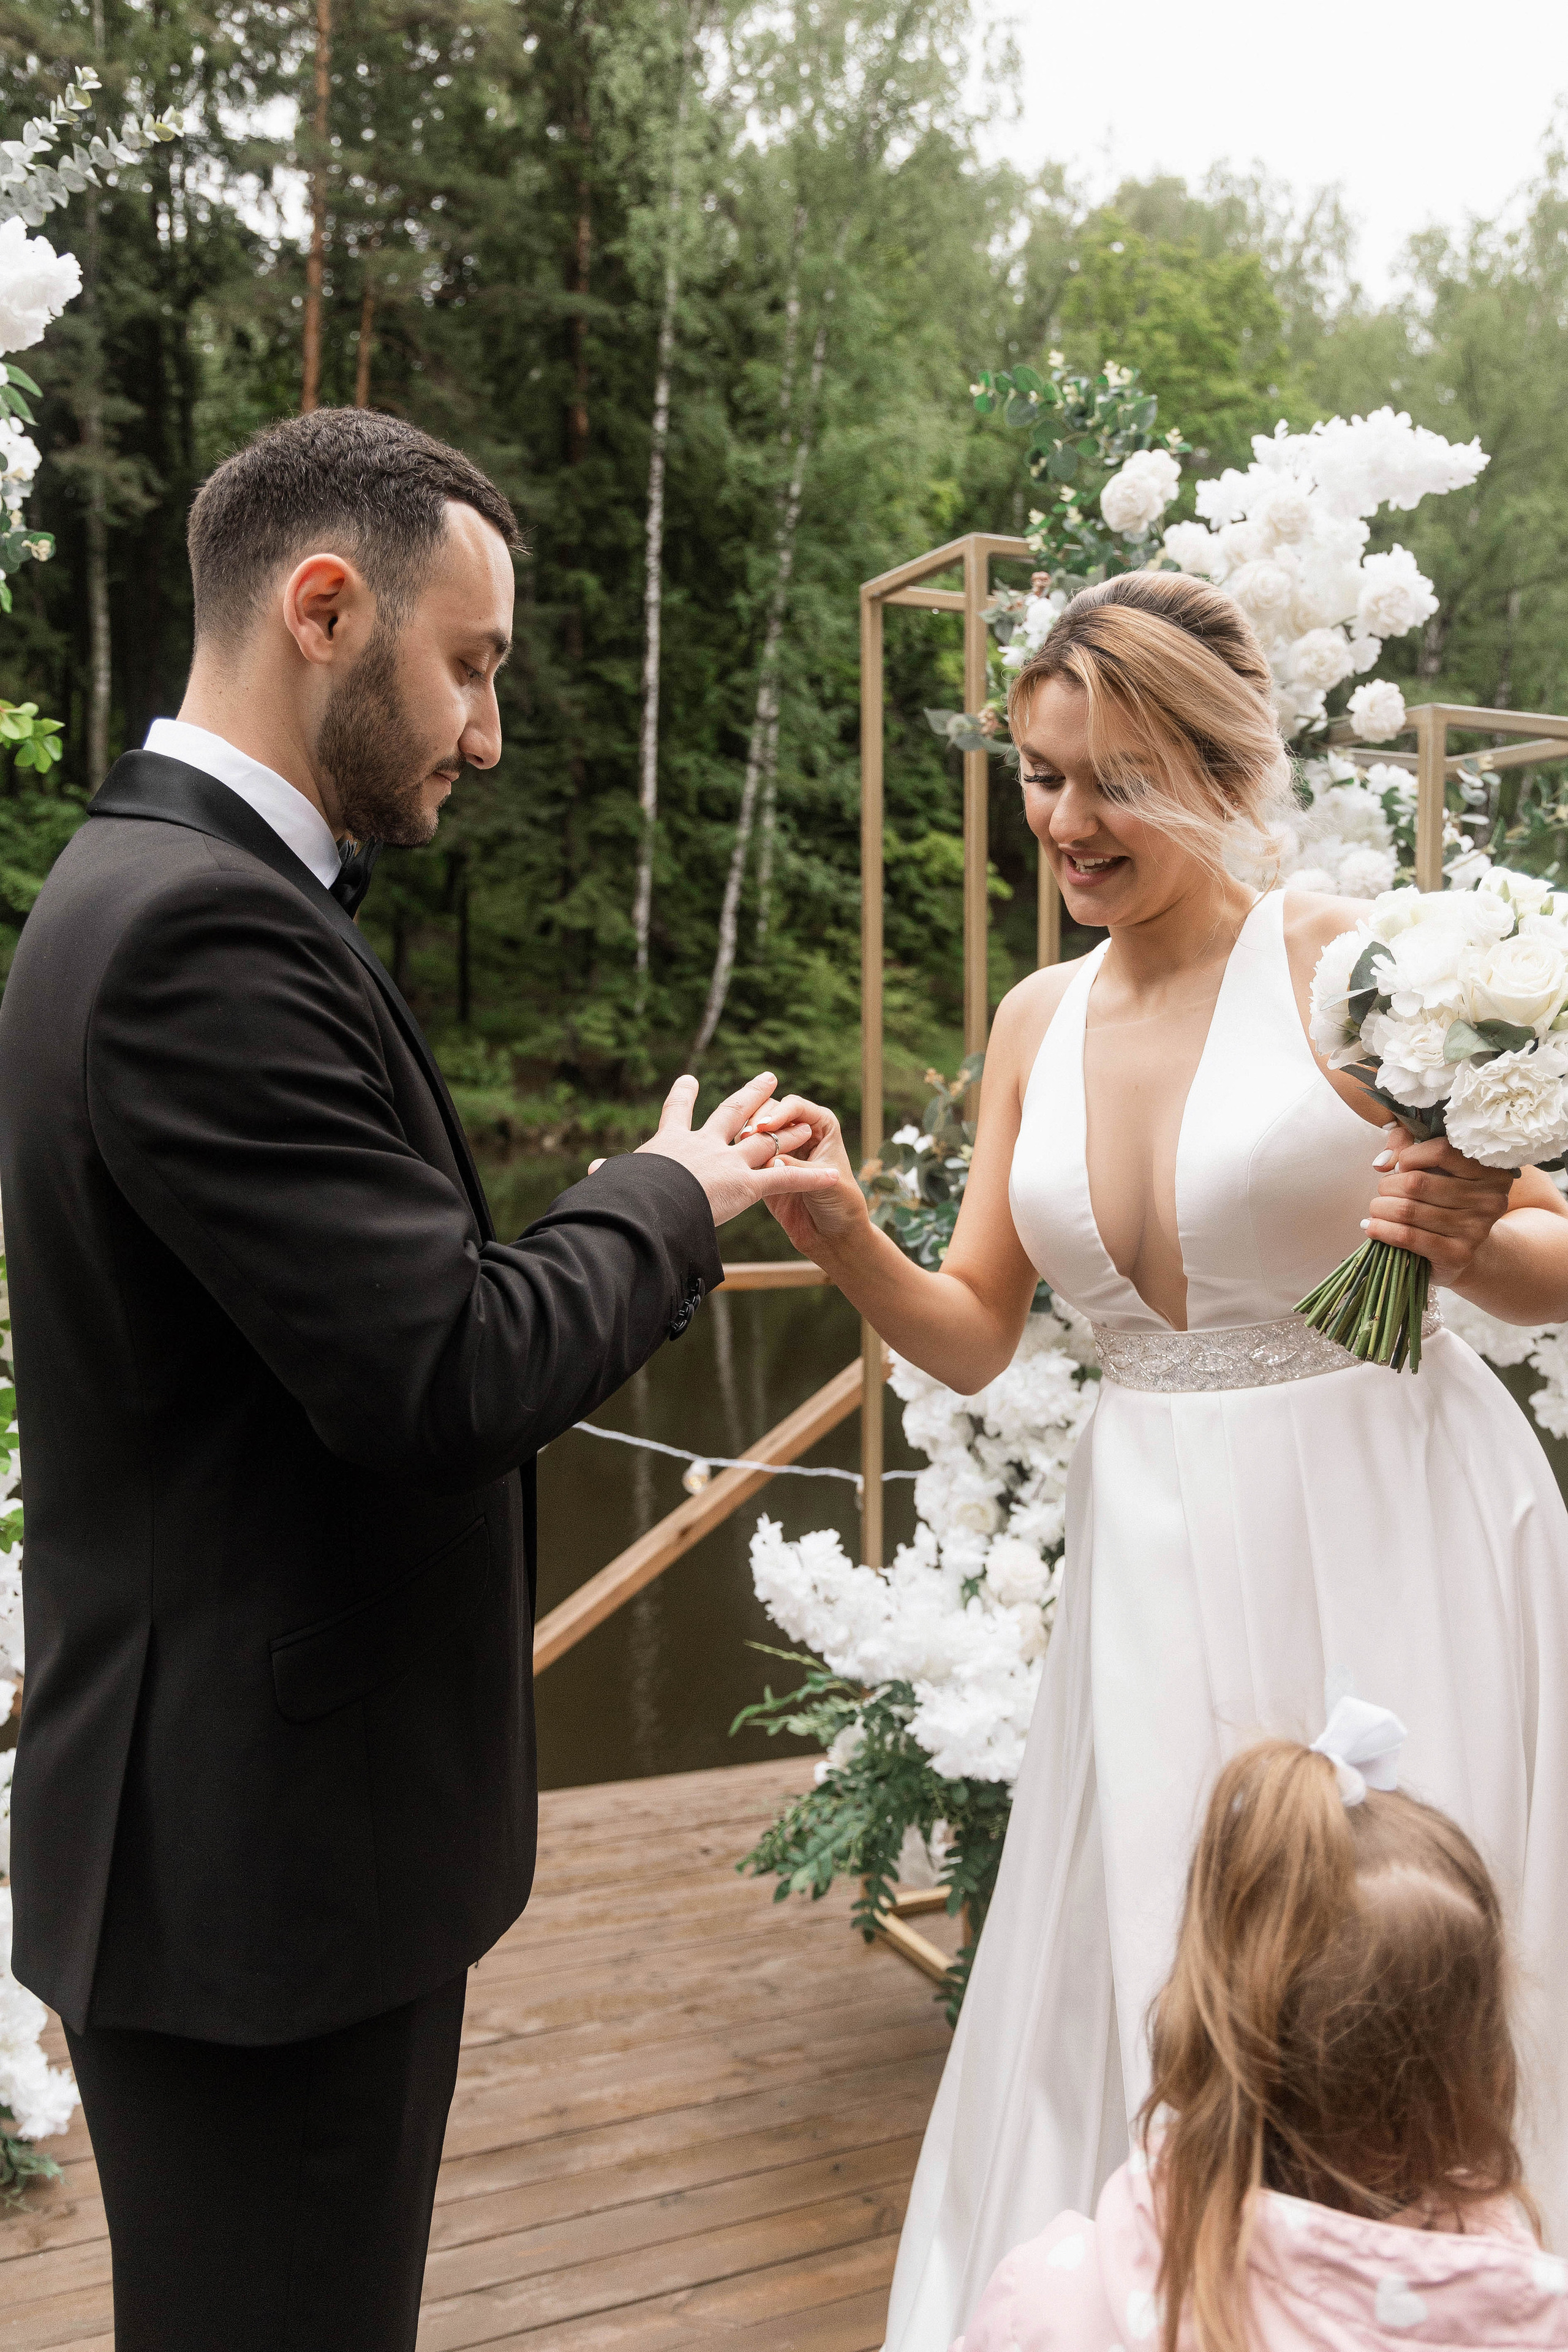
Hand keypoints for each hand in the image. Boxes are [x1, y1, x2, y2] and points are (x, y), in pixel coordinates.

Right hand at [589, 1072, 838, 1228]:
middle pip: (732, 1114)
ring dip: (787, 1134)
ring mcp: (728, 1163)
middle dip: (752, 1097)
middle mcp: (703, 1146)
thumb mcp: (615, 1184)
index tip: (688, 1079)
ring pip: (765, 1143)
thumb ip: (609, 1178)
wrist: (646, 1205)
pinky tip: (832, 1175)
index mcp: (670, 1144)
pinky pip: (785, 1180)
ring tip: (804, 1122)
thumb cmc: (625, 1196)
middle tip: (768, 1078)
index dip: (682, 1096)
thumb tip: (591, 1175)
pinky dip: (809, 1178)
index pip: (676, 1115)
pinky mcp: (748, 1186)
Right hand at [749, 1093, 870, 1259]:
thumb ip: (797, 1167)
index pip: (797, 1108)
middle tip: (747, 1137)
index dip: (780, 1114)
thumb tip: (769, 1161)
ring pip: (756, 1130)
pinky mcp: (765, 1169)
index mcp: (822, 1126)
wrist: (831, 1236)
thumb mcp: (825, 1182)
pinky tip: (732, 1161)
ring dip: (746, 1135)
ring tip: (739, 1147)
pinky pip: (748, 1154)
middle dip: (758, 1121)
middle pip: (772, 1112)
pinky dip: (740, 1154)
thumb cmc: (841, 1205)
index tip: (765, 1128)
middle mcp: (800, 1132)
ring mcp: (781, 1150)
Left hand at [1363, 1122, 1514, 1285]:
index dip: (1409, 1156)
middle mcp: (1490, 1198)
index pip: (1441, 1151)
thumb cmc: (1444, 1199)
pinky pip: (1408, 1236)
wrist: (1464, 1250)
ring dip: (1381, 1208)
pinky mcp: (1458, 1254)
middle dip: (1389, 1185)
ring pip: (1408, 1210)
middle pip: (1417, 1183)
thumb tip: (1383, 1162)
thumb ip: (1407, 1146)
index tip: (1400, 1165)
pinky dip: (1383, 1230)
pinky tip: (1371, 1227)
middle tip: (1384, 1191)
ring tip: (1376, 1209)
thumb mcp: (1434, 1166)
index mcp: (1491, 1169)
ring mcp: (1477, 1228)